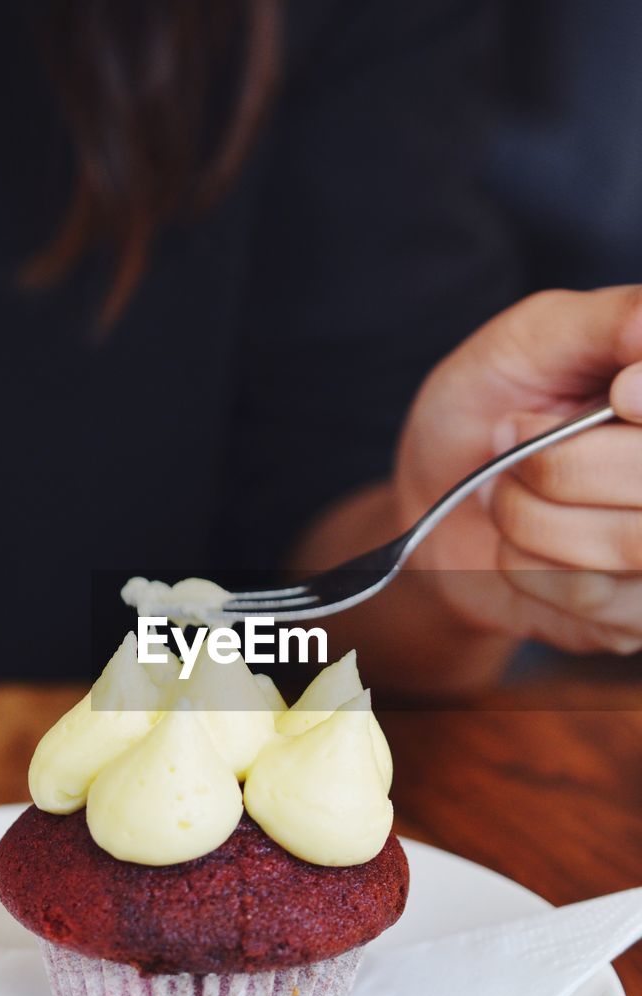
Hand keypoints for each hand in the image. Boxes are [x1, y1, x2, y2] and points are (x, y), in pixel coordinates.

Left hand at [394, 286, 641, 654]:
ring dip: (535, 518)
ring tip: (509, 494)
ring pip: (633, 544)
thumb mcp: (531, 339)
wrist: (430, 503)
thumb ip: (608, 321)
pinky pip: (593, 598)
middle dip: (565, 463)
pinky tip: (516, 546)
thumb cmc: (484, 406)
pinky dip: (526, 566)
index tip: (618, 394)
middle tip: (514, 439)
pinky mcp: (636, 618)